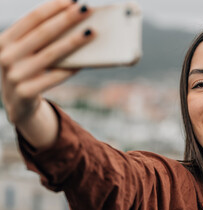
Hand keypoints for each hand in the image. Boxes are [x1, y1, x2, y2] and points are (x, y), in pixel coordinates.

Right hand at [0, 0, 94, 124]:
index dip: (53, 8)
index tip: (72, 1)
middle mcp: (5, 56)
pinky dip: (72, 67)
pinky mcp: (26, 92)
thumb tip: (72, 19)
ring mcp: (14, 76)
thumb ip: (39, 38)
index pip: (31, 19)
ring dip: (74, 41)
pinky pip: (55, 77)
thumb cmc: (26, 70)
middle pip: (43, 33)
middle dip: (67, 19)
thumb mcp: (24, 52)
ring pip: (51, 54)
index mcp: (3, 41)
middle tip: (87, 10)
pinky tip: (86, 60)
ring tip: (92, 32)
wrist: (17, 104)